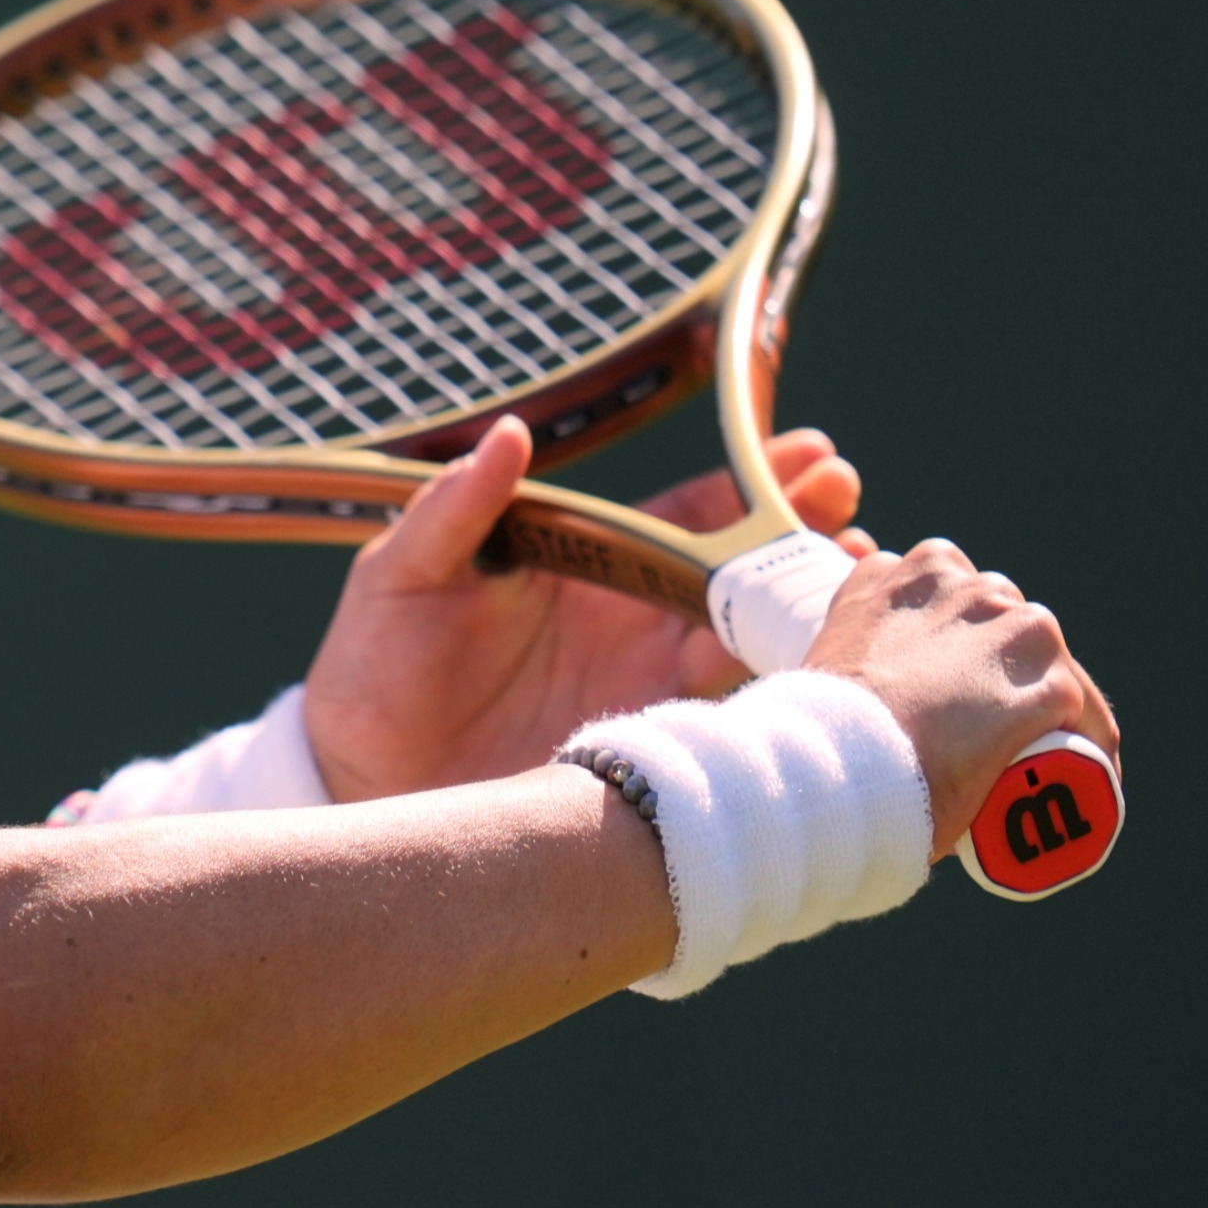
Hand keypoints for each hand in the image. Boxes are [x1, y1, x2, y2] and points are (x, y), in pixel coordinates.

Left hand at [301, 417, 870, 801]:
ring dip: (804, 616)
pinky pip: (722, 720)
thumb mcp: (399, 574)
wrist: (356, 773)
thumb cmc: (371, 664)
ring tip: (851, 589)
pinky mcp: (641, 748)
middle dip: (804, 543)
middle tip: (851, 518)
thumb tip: (508, 433)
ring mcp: (642, 685)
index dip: (748, 488)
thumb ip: (453, 510)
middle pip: (738, 574)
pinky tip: (814, 676)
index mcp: (582, 563)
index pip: (682, 515)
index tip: (811, 457)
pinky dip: (772, 697)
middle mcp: (629, 620)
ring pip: (748, 644)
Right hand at [800, 538, 1119, 858]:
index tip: (950, 687)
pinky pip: (1087, 718)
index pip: (958, 598)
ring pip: (1051, 664)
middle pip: (1008, 625)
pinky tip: (1082, 779)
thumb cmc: (816, 730)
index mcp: (907, 571)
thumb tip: (853, 671)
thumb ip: (849, 639)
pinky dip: (1088, 749)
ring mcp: (1012, 631)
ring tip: (1034, 756)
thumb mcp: (827, 654)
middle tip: (983, 729)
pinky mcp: (1048, 686)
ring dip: (1048, 702)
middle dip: (1002, 669)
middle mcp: (966, 584)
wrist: (830, 766)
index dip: (957, 645)